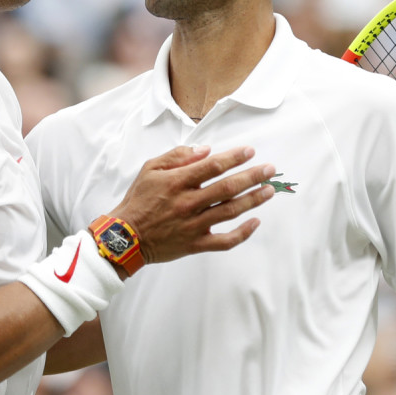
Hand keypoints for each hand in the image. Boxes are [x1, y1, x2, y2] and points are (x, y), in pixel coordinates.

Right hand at [109, 145, 274, 264]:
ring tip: (269, 190)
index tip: (250, 151)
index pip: (212, 166)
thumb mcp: (150, 169)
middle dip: (252, 176)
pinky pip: (225, 241)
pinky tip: (255, 222)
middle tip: (270, 169)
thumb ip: (177, 156)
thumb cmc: (138, 200)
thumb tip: (206, 150)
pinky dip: (242, 233)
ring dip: (253, 200)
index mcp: (177, 182)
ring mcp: (193, 225)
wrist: (125, 237)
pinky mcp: (196, 244)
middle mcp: (188, 203)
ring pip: (230, 211)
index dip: (234, 157)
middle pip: (227, 188)